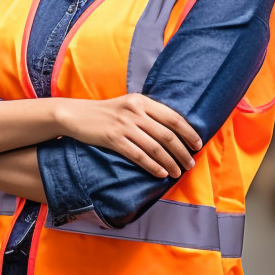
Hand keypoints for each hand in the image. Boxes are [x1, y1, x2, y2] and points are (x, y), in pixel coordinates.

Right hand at [57, 95, 202, 178]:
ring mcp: (124, 125)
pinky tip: (160, 174)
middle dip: (182, 151)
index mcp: (142, 101)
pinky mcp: (112, 138)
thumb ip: (148, 113)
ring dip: (170, 162)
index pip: (173, 117)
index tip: (197, 145)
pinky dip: (152, 166)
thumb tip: (173, 131)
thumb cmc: (106, 113)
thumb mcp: (128, 106)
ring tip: (178, 172)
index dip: (188, 132)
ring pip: (155, 147)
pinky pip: (138, 155)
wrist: (76, 115)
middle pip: (167, 134)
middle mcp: (135, 111)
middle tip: (190, 164)